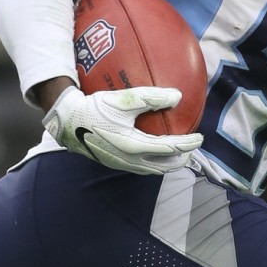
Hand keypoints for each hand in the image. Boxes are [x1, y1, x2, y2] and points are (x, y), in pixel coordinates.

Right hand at [42, 85, 202, 174]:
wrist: (66, 122)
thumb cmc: (94, 108)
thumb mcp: (123, 99)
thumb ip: (150, 97)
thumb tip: (177, 97)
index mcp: (133, 146)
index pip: (169, 149)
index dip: (188, 144)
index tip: (200, 138)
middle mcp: (128, 160)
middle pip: (164, 166)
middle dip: (181, 159)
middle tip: (192, 149)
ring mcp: (120, 163)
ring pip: (152, 170)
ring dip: (168, 163)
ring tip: (178, 154)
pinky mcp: (113, 162)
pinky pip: (140, 167)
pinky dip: (153, 162)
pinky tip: (153, 152)